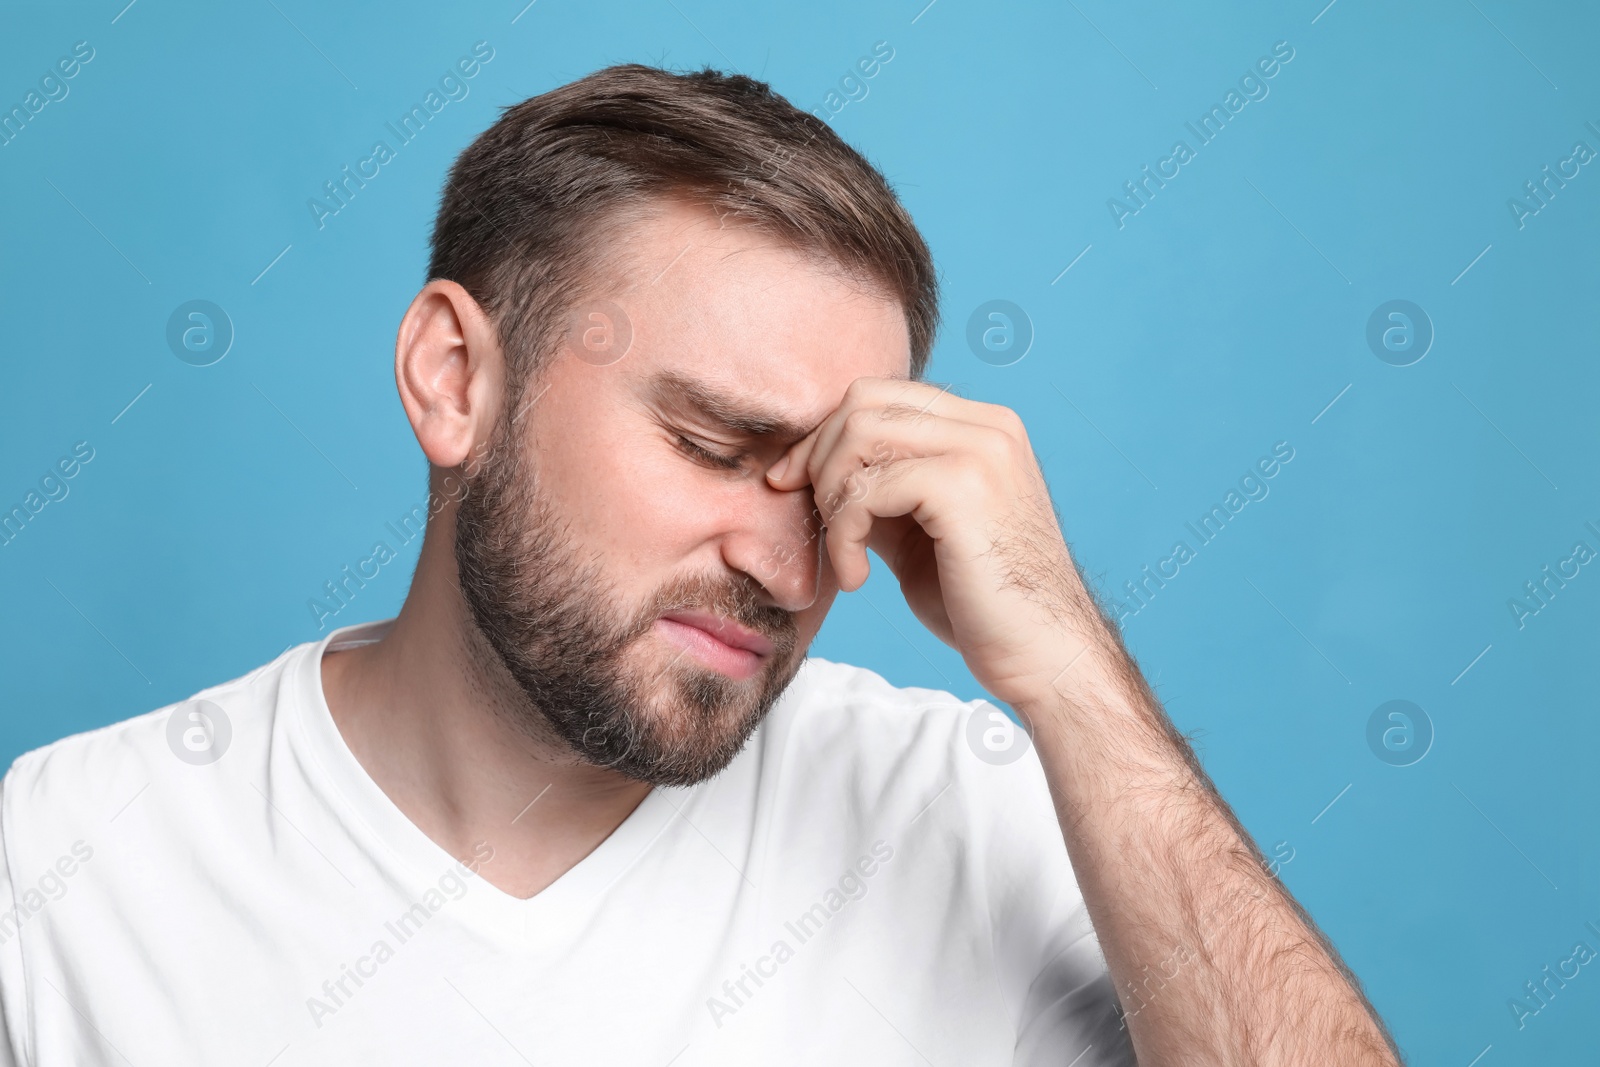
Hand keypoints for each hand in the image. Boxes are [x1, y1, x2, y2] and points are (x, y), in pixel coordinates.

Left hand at [765, 377, 1105, 707]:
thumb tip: (815, 467)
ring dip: (832, 499)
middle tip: (817, 522)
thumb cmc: (984, 606)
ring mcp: (981, 450)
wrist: (1044, 657)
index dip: (826, 436)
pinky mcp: (963, 486)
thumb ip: (883, 490)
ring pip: (859, 435)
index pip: (880, 395)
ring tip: (846, 556)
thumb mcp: (921, 532)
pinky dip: (844, 535)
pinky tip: (858, 578)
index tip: (795, 484)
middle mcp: (989, 426)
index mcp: (984, 428)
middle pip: (863, 402)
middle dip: (819, 459)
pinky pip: (866, 488)